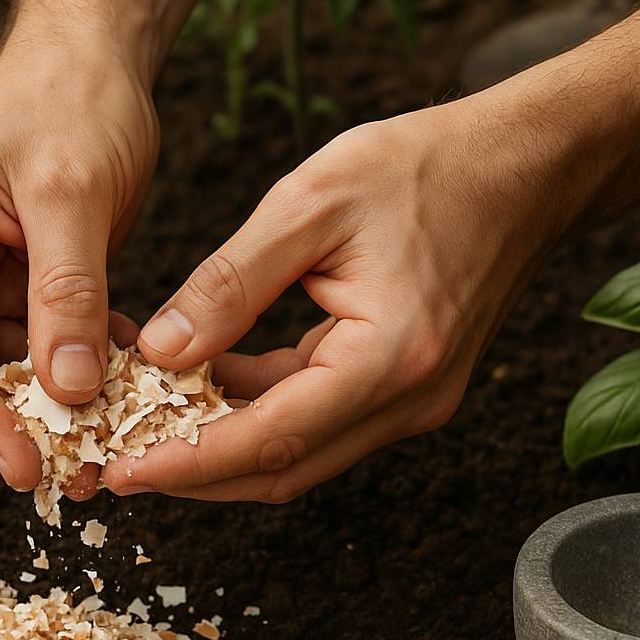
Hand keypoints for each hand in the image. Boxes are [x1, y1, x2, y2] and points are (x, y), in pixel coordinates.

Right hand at [0, 40, 157, 494]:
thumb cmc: (71, 94)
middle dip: (16, 419)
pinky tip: (128, 393)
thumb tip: (69, 389)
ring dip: (56, 402)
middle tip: (66, 473)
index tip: (20, 462)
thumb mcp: (71, 194)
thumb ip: (66, 293)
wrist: (99, 49)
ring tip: (102, 451)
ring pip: (12, 358)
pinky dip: (86, 365)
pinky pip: (50, 336)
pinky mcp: (29, 271)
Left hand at [104, 92, 582, 501]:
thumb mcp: (312, 203)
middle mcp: (409, 401)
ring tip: (144, 426)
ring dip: (222, 448)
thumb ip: (231, 283)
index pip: (272, 440)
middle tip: (114, 466)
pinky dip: (258, 414)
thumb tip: (160, 350)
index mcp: (389, 359)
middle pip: (282, 469)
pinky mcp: (405, 389)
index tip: (121, 472)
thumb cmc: (429, 166)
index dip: (188, 463)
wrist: (525, 165)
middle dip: (194, 474)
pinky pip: (318, 420)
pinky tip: (205, 387)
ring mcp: (413, 403)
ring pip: (298, 453)